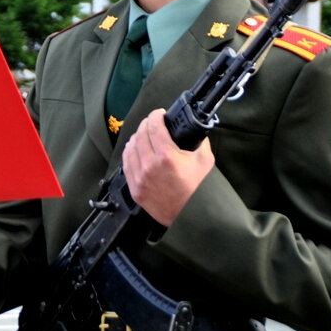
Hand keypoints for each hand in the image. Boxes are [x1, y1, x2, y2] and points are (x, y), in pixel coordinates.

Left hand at [123, 109, 214, 227]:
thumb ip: (200, 142)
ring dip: (137, 137)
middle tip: (154, 123)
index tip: (160, 114)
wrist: (189, 217)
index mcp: (167, 156)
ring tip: (144, 135)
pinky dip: (130, 153)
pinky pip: (126, 163)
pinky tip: (136, 150)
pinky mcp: (135, 188)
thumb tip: (196, 130)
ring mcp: (140, 178)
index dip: (156, 115)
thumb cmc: (198, 191)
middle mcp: (150, 166)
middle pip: (140, 134)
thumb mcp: (205, 161)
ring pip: (130, 147)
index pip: (153, 126)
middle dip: (147, 124)